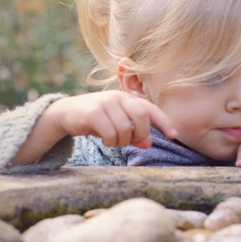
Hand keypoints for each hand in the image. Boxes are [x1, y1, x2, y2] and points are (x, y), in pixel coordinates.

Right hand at [49, 91, 177, 148]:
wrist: (66, 113)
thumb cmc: (96, 119)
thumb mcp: (117, 124)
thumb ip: (133, 133)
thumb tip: (148, 144)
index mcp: (126, 97)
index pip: (150, 109)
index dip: (164, 122)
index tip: (174, 135)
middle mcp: (117, 97)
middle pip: (141, 117)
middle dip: (140, 134)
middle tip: (132, 142)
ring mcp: (105, 103)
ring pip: (125, 129)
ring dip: (122, 141)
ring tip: (114, 141)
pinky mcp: (92, 113)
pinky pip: (110, 133)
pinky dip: (110, 141)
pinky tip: (105, 140)